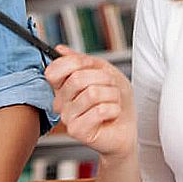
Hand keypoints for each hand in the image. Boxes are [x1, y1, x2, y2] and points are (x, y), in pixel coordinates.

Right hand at [43, 45, 135, 159]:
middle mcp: (61, 102)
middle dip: (104, 79)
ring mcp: (67, 117)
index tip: (92, 66)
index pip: (54, 69)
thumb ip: (83, 60)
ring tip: (112, 102)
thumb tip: (60, 50)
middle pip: (77, 78)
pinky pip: (99, 111)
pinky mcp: (77, 131)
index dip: (76, 62)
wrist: (127, 127)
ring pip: (91, 93)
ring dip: (112, 95)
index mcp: (63, 86)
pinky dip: (114, 109)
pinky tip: (112, 114)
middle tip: (110, 87)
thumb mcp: (104, 71)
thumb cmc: (116, 101)